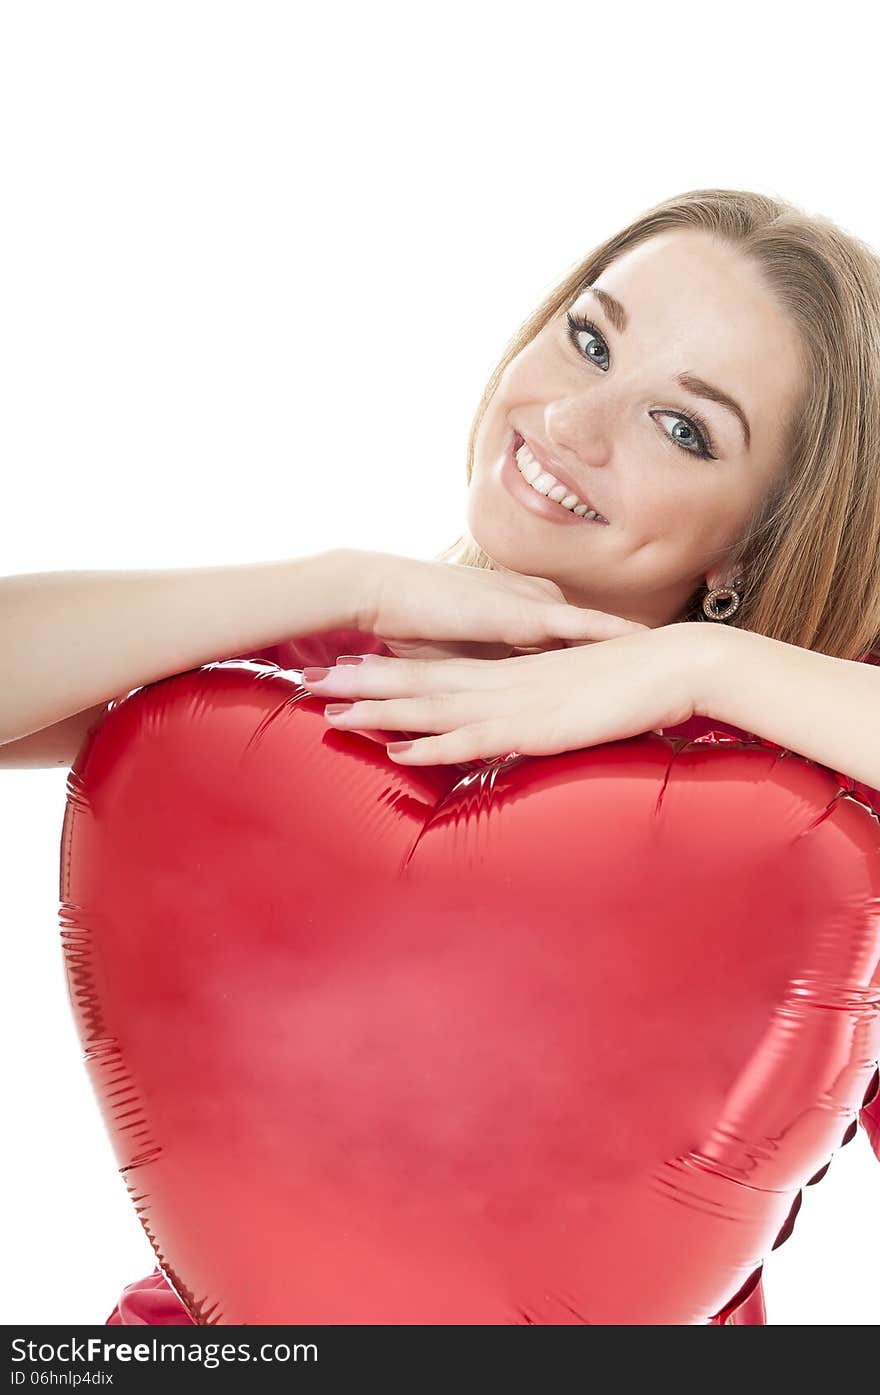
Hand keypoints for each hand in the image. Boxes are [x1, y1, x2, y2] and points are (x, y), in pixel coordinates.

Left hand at [306, 622, 711, 764]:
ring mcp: (514, 703)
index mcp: (506, 672)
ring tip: (331, 716)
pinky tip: (399, 754)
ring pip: (433, 708)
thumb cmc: (628, 682)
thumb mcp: (569, 693)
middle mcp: (500, 683)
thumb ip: (537, 703)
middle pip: (417, 683)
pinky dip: (432, 747)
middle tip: (309, 684)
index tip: (341, 671)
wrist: (673, 666)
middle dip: (361, 686)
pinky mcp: (534, 727)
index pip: (433, 670)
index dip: (384, 672)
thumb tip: (516, 717)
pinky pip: (474, 740)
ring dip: (381, 713)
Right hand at [342, 547, 647, 662]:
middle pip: (593, 631)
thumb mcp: (453, 656)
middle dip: (631, 647)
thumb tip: (495, 702)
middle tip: (672, 653)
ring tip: (674, 651)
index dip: (604, 648)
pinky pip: (580, 627)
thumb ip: (482, 674)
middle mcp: (532, 606)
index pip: (571, 635)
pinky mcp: (523, 617)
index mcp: (516, 614)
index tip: (638, 657)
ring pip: (597, 628)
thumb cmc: (408, 621)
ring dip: (633, 641)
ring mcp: (531, 608)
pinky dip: (613, 634)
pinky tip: (647, 642)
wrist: (381, 589)